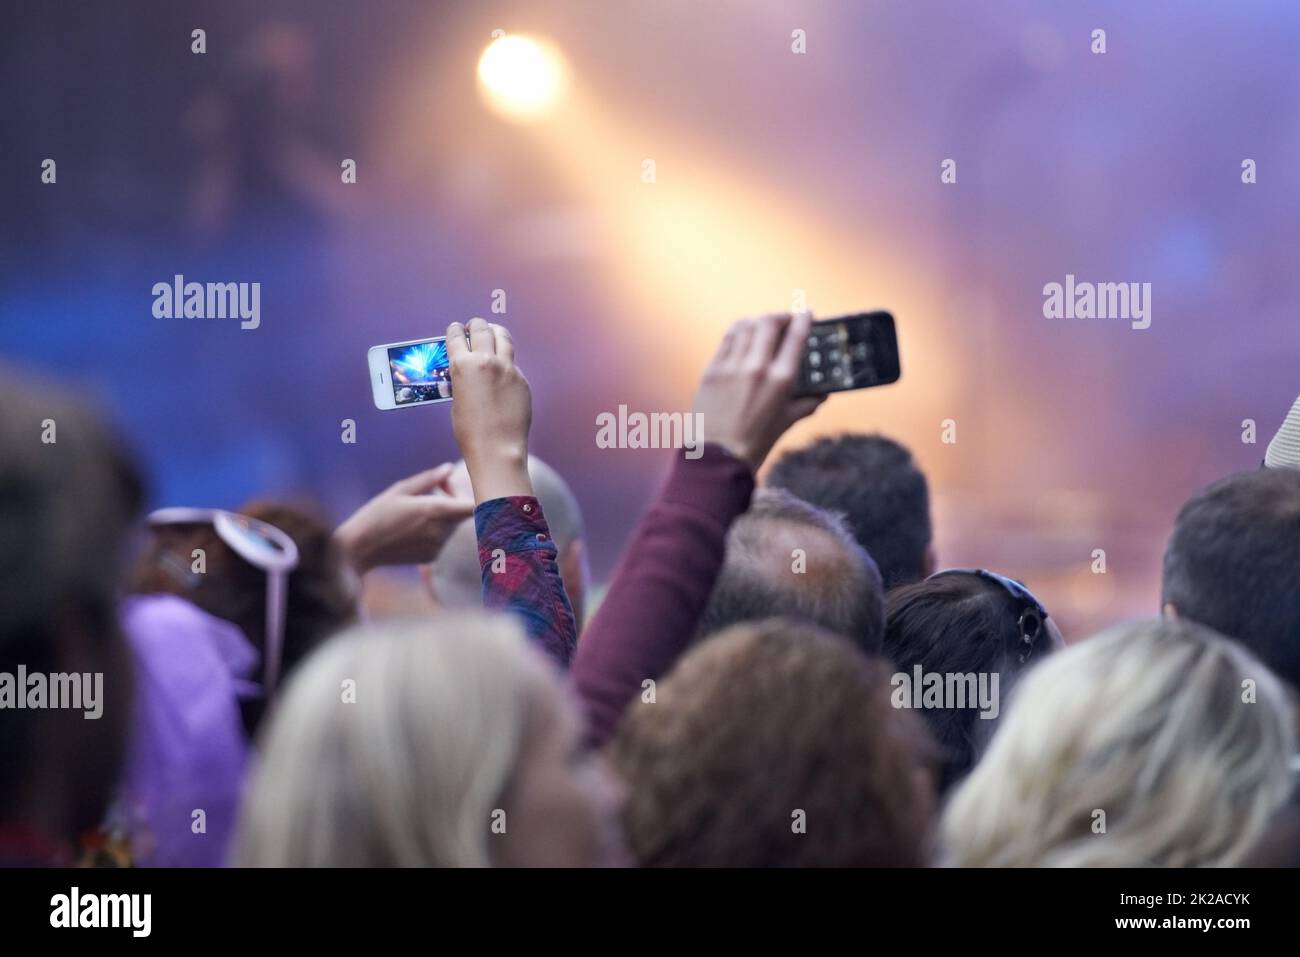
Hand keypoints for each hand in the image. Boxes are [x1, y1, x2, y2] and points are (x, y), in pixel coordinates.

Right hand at [334, 463, 475, 573]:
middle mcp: (441, 530)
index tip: (456, 488)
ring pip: (454, 526)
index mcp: (435, 510)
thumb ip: (429, 478)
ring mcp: (437, 545)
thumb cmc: (378, 514)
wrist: (361, 548)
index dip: (471, 496)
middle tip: (436, 489)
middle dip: (455, 500)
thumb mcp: (401, 489)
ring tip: (420, 509)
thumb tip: (449, 468)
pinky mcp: (432, 556)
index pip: (473, 506)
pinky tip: (415, 527)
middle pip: (464, 514)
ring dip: (446, 516)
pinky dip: (437, 530)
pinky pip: (444, 539)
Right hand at [447, 317, 534, 502]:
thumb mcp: (457, 400)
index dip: (455, 330)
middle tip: (474, 326)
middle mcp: (485, 362)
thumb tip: (467, 370)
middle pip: (481, 329)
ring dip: (495, 332)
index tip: (456, 328)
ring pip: (503, 337)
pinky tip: (503, 368)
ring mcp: (507, 369)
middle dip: (476, 325)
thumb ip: (462, 379)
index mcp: (462, 366)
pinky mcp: (521, 380)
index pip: (457, 337)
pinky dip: (506, 361)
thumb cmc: (471, 431)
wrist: (497, 448)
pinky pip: (513, 363)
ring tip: (493, 332)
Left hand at [691, 311, 824, 470]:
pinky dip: (739, 333)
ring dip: (759, 321)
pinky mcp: (712, 369)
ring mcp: (731, 366)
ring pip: (746, 325)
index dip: (803, 319)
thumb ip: (808, 403)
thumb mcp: (788, 421)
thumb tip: (823, 393)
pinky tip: (744, 337)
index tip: (807, 313)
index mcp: (780, 380)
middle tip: (786, 319)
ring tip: (765, 326)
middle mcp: (756, 367)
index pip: (796, 336)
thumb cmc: (756, 442)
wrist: (718, 457)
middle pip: (769, 322)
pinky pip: (728, 339)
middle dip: (781, 316)